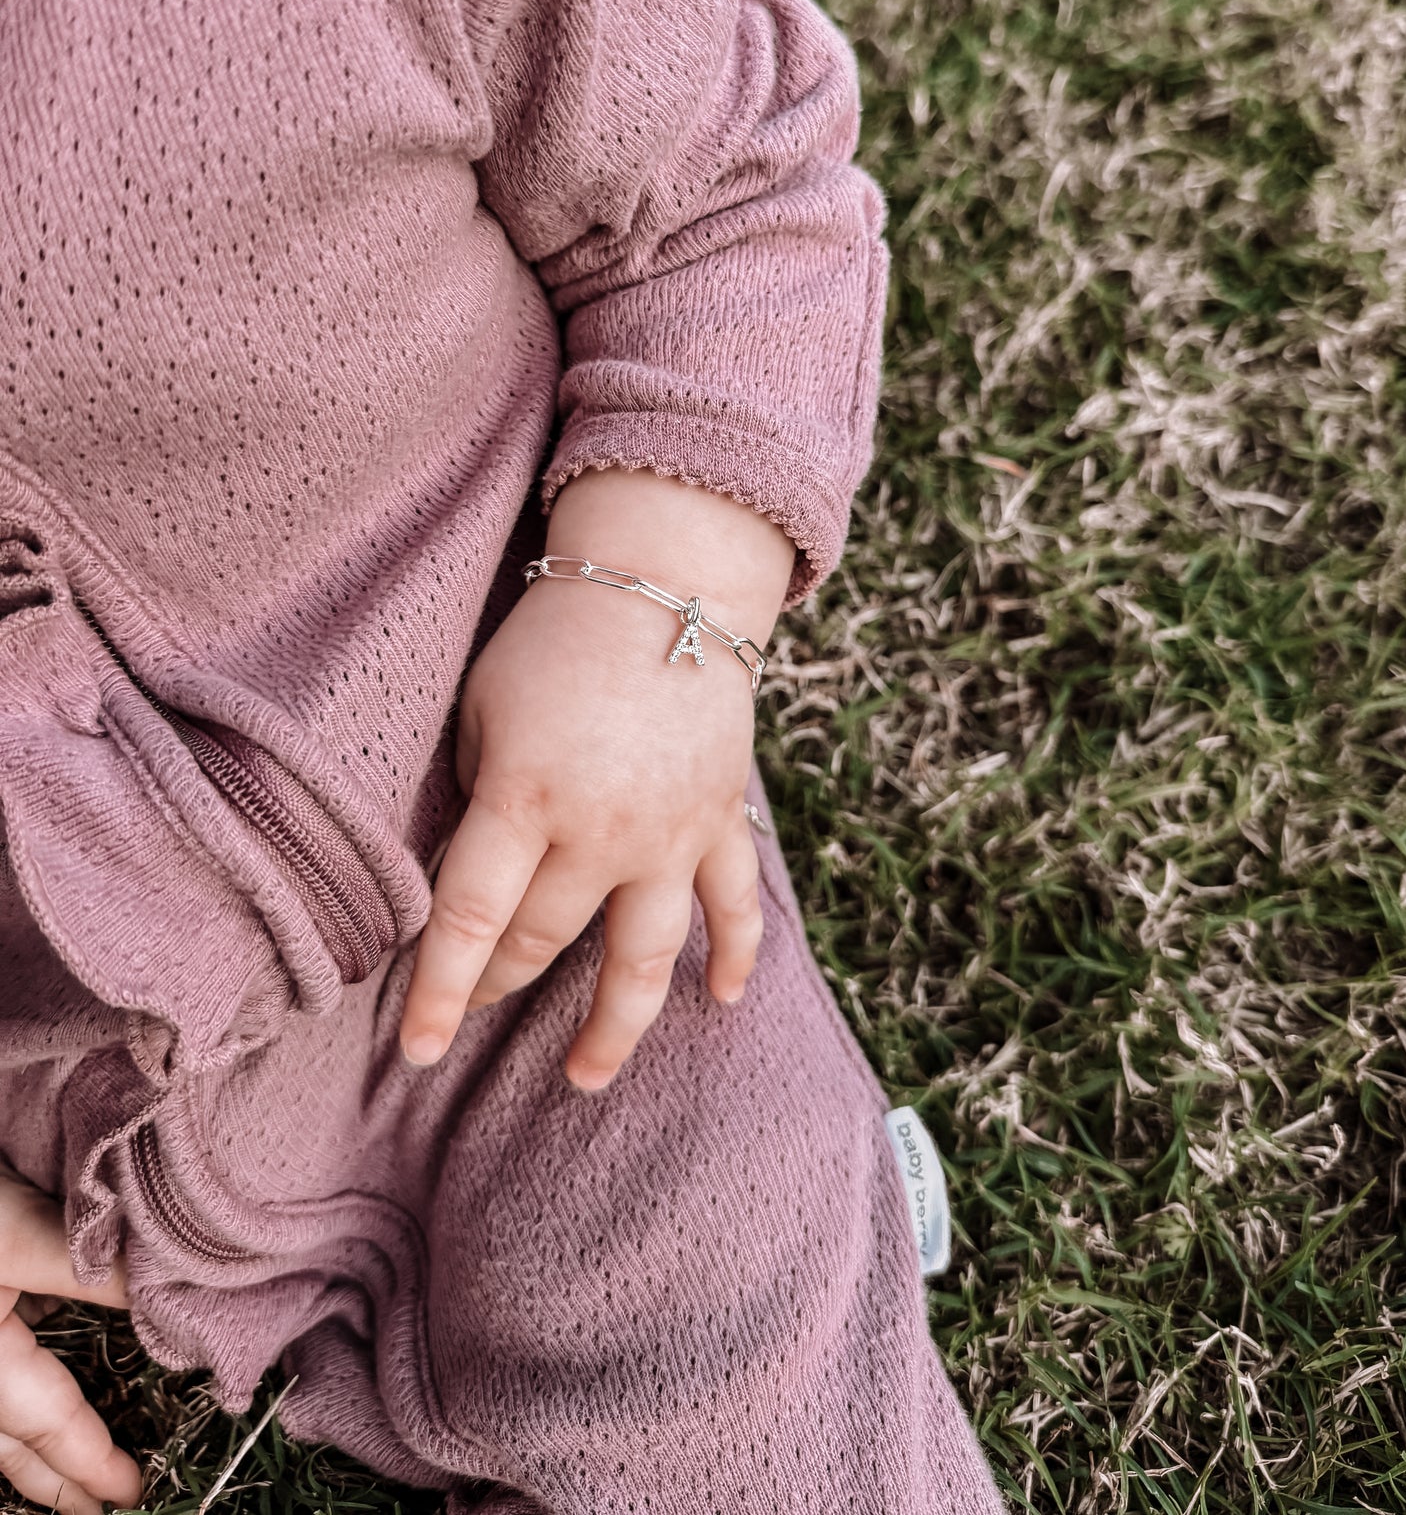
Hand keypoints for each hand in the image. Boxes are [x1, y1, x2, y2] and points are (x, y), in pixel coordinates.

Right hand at [0, 1166, 141, 1514]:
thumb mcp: (22, 1232)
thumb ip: (100, 1270)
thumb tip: (182, 1294)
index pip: (45, 1427)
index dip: (90, 1467)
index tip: (132, 1493)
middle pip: (7, 1443)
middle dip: (54, 1479)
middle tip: (102, 1504)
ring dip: (33, 1439)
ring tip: (81, 1458)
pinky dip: (18, 1389)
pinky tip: (46, 1379)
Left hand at [398, 469, 794, 1089]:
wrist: (666, 581)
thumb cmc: (552, 639)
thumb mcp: (482, 709)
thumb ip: (477, 797)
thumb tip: (468, 879)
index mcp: (525, 795)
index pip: (469, 919)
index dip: (438, 993)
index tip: (416, 1052)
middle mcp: (603, 830)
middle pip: (543, 940)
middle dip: (498, 982)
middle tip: (473, 1006)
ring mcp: (672, 834)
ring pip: (645, 958)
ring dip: (615, 1026)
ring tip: (585, 1078)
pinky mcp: (720, 819)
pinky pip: (734, 905)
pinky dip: (734, 956)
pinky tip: (723, 1001)